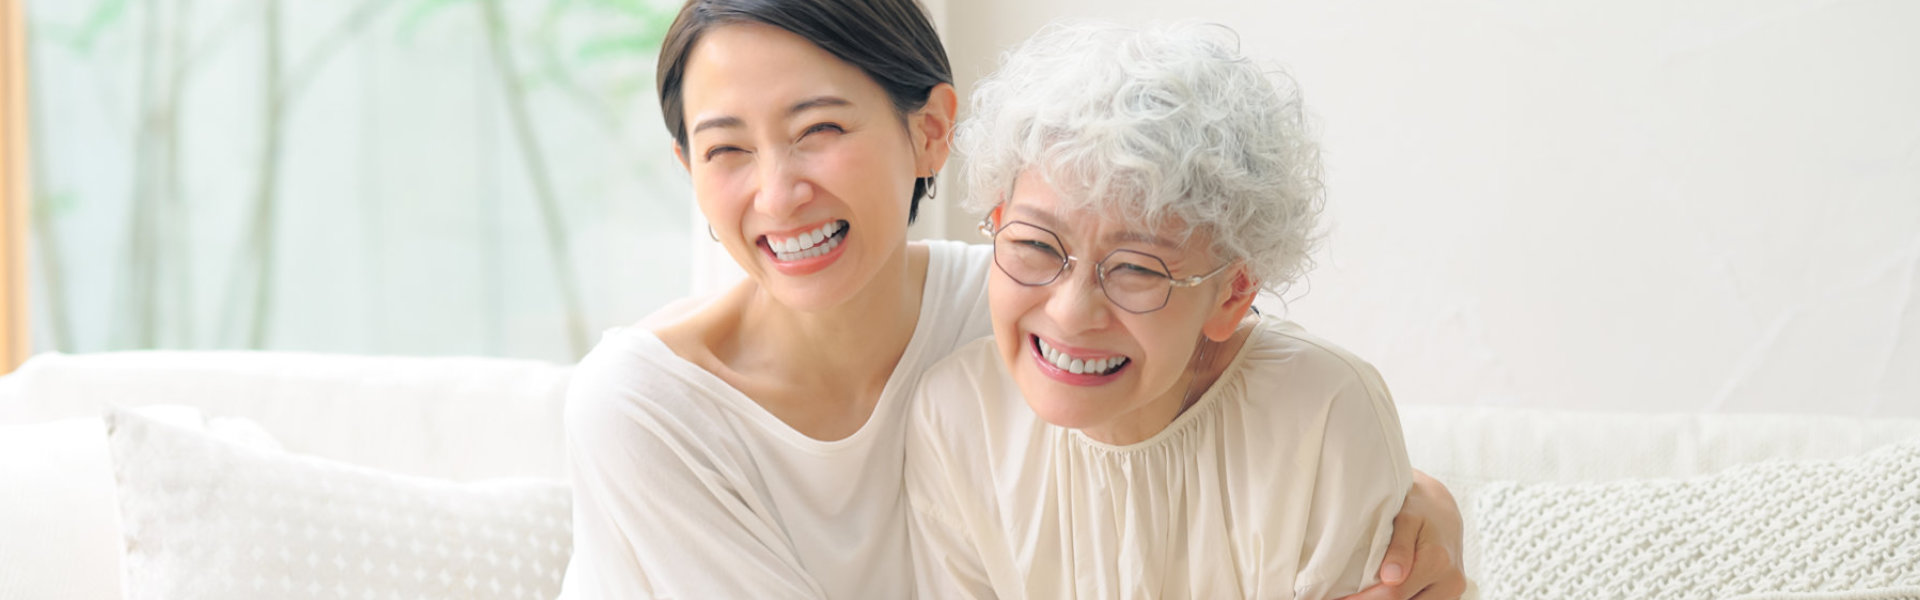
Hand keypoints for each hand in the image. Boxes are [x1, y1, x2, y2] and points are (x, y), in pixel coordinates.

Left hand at [1335, 470, 1467, 599]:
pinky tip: (1378, 593)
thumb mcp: (1406, 518)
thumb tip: (1391, 578)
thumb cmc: (1420, 508)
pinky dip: (1401, 599)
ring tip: (1360, 595)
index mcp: (1437, 561)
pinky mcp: (1449, 595)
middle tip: (1344, 598)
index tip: (1339, 599)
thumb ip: (1399, 548)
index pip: (1394, 594)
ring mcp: (1453, 591)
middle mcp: (1450, 581)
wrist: (1444, 509)